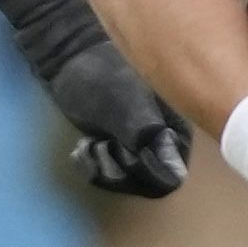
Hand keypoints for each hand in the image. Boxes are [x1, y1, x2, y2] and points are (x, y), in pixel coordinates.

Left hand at [45, 37, 191, 196]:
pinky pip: (107, 177)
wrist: (72, 61)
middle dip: (120, 168)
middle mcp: (162, 145)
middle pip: (147, 185)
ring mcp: (138, 150)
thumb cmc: (103, 77)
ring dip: (102, 167)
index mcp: (175, 132)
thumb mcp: (127, 104)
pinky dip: (91, 166)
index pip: (171, 176)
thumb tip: (172, 174)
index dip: (146, 171)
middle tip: (104, 142)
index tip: (124, 147)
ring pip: (125, 183)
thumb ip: (148, 138)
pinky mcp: (116, 151)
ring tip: (92, 143)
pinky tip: (85, 146)